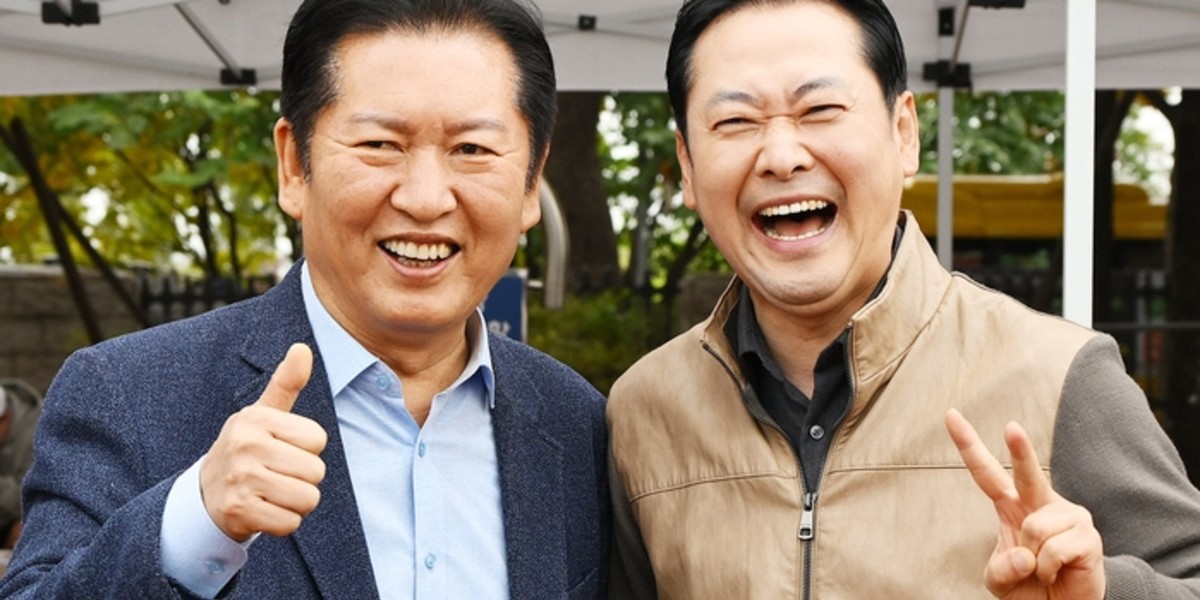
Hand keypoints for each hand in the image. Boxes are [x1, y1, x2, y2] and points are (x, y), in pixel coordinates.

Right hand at [200, 343, 327, 540]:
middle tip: (276, 475)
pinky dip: (283, 522)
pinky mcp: (239, 511)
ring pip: (308, 498)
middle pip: (316, 471)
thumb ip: (286, 383)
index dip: (307, 449)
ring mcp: (240, 479)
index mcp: (256, 419)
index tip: (282, 450)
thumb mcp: (262, 414)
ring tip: (272, 492)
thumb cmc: (247, 449)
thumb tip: (302, 348)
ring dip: (296, 503)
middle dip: (304, 479)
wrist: (205, 495)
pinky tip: (263, 510)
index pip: (318, 439)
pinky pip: (291, 523)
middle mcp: (245, 445)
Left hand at [945, 409, 1104, 599]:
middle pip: (1026, 473)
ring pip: (1034, 529)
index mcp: (1012, 505)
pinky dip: (1047, 568)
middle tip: (1011, 427)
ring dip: (1032, 560)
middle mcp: (1041, 503)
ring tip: (1043, 568)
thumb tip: (1025, 556)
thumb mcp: (999, 579)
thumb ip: (1000, 568)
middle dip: (1021, 450)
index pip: (987, 472)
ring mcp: (1068, 516)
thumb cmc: (1030, 586)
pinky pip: (1053, 550)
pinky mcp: (1087, 536)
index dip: (968, 444)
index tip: (951, 416)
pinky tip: (1057, 570)